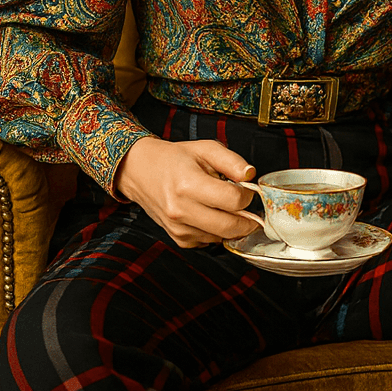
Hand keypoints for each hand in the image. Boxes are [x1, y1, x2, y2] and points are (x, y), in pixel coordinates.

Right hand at [112, 135, 260, 247]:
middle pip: (230, 226)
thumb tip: (251, 175)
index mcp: (188, 184)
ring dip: (231, 225)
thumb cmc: (174, 159)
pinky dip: (216, 231)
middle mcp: (181, 210)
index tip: (246, 190)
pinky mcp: (179, 239)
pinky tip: (210, 214)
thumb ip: (232, 161)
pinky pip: (210, 241)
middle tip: (248, 207)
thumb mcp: (205, 149)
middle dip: (247, 219)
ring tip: (223, 205)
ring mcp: (178, 228)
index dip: (247, 195)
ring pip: (222, 237)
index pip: (233, 201)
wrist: (140, 171)